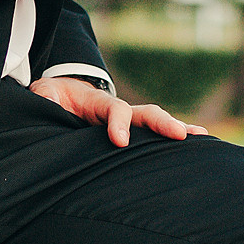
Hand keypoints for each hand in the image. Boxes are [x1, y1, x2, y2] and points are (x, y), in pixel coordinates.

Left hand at [29, 76, 208, 146]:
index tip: (119, 140)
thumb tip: (46, 108)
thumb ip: (44, 101)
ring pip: (154, 123)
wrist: (59, 95)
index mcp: (96, 103)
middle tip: (179, 135)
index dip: (118, 122)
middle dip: (162, 123)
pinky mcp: (129, 135)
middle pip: (145, 113)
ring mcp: (126, 122)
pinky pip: (151, 138)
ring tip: (202, 139)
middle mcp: (117, 111)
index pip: (113, 109)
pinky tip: (195, 148)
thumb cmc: (51, 99)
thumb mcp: (42, 96)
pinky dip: (173, 139)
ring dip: (177, 130)